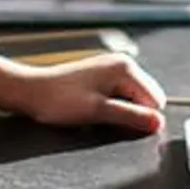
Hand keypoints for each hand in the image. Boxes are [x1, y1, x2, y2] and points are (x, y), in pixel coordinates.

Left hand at [14, 53, 166, 134]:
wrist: (31, 91)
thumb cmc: (59, 100)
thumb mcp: (98, 112)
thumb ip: (131, 117)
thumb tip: (158, 123)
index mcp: (125, 68)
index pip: (155, 101)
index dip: (141, 119)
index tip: (118, 124)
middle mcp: (122, 64)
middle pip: (147, 99)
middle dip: (132, 114)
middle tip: (105, 118)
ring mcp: (113, 69)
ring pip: (134, 99)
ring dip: (121, 111)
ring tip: (95, 112)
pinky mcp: (103, 76)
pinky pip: (121, 96)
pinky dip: (112, 107)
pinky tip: (93, 108)